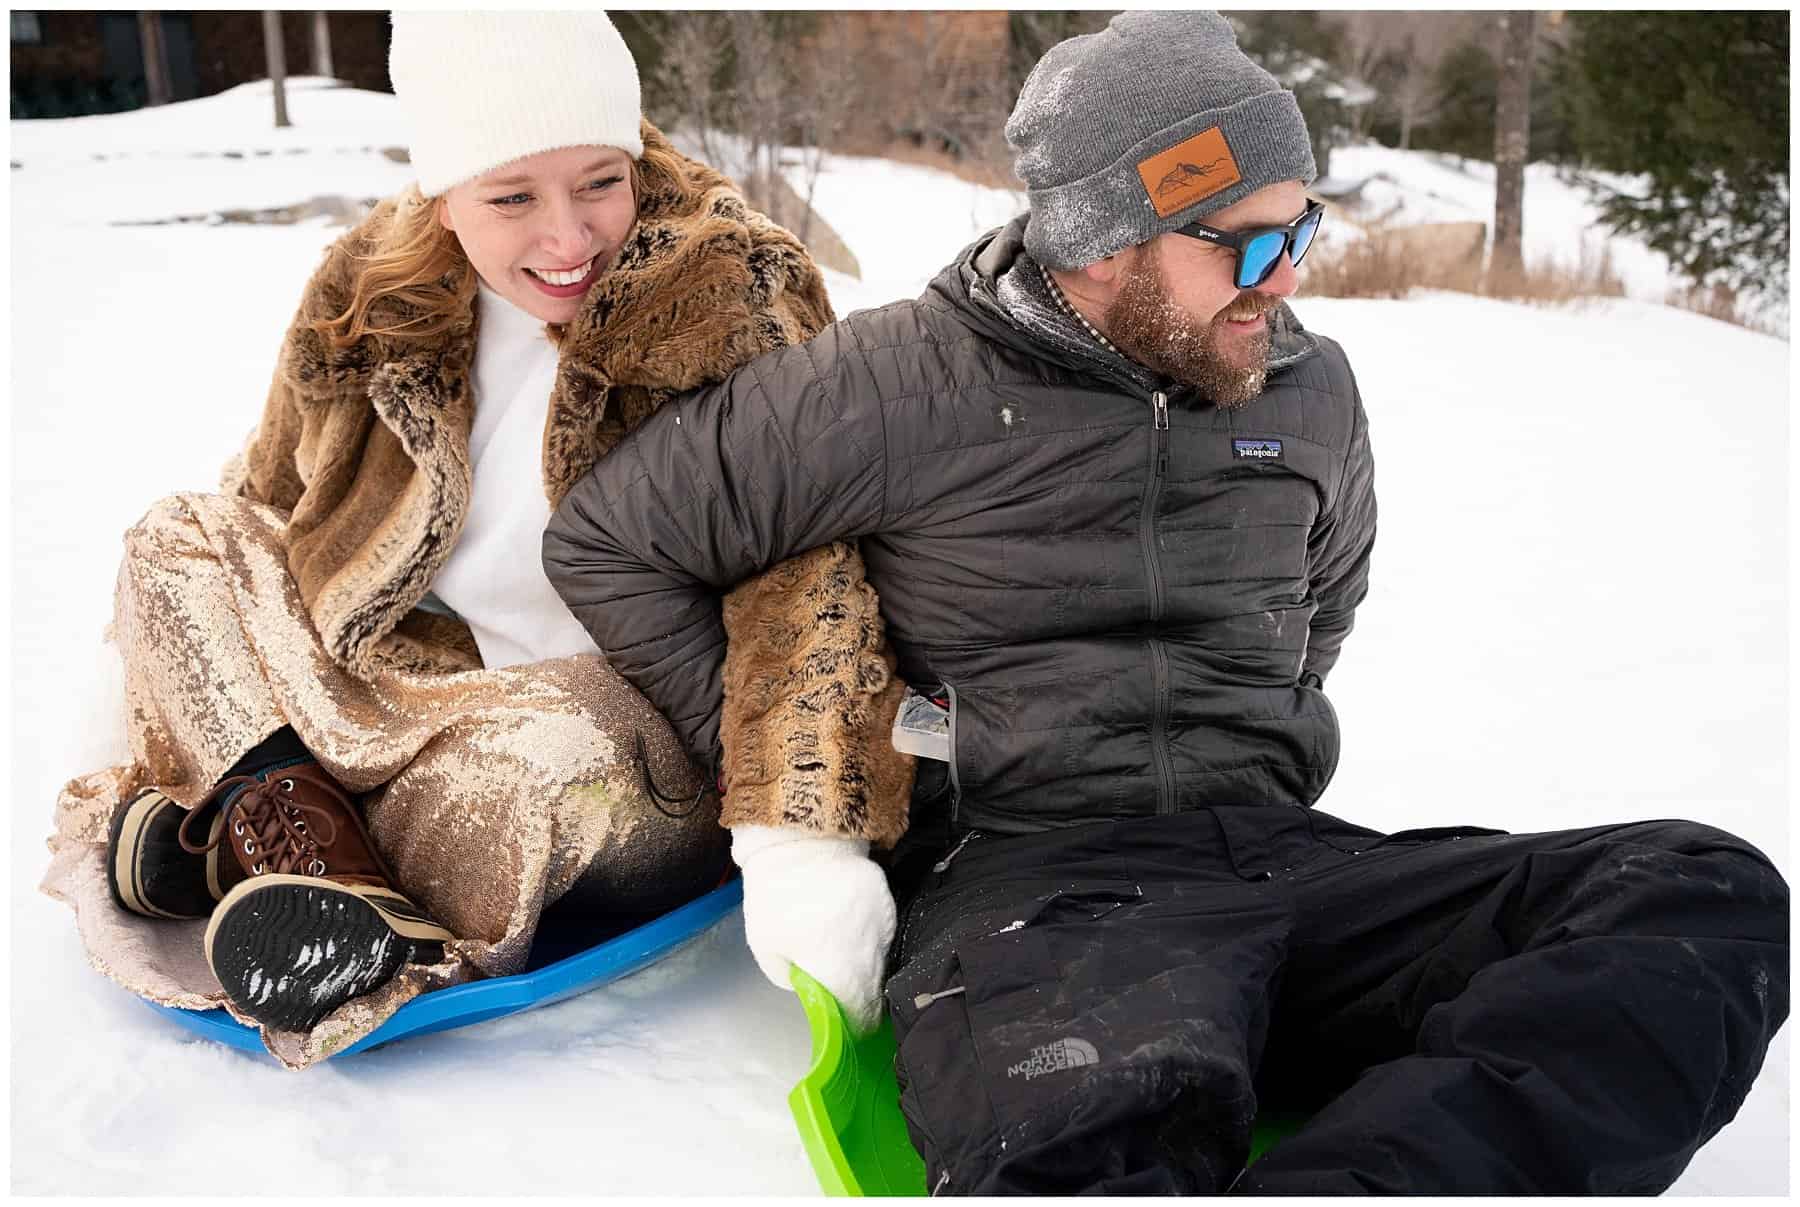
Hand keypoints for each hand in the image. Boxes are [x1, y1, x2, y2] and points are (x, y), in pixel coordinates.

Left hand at [731, 824, 895, 1033]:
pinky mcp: (886, 900)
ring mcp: (882, 922)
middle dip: (864, 1000)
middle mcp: (868, 948)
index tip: (853, 1029)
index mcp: (837, 966)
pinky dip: (870, 938)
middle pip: (874, 987)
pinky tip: (852, 933)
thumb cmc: (775, 897)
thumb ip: (791, 978)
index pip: (858, 1010)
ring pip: (882, 959)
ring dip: (867, 968)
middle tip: (854, 1006)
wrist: (798, 838)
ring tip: (850, 968)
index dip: (856, 1024)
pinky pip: (882, 930)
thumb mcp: (766, 947)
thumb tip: (811, 987)